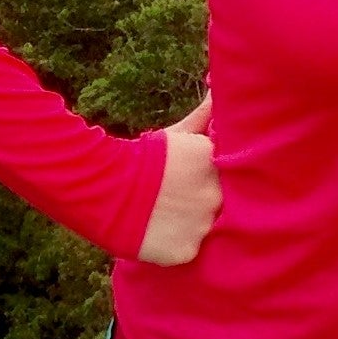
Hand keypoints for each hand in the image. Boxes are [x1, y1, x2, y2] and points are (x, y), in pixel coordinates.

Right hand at [136, 95, 220, 265]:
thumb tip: (220, 88)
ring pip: (208, 228)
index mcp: (219, 164)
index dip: (214, 179)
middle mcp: (217, 194)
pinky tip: (161, 232)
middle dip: (206, 201)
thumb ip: (206, 115)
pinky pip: (190, 249)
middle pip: (222, 203)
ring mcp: (203, 224)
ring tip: (170, 216)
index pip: (233, 175)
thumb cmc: (143, 156)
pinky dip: (178, 244)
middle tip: (181, 200)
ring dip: (194, 223)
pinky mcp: (187, 250)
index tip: (196, 180)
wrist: (104, 186)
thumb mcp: (178, 133)